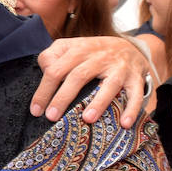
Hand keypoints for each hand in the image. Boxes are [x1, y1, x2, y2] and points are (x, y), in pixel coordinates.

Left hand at [32, 36, 148, 127]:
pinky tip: (124, 123)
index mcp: (78, 50)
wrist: (130, 47)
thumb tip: (45, 70)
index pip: (56, 69)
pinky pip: (135, 94)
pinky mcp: (136, 78)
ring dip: (99, 102)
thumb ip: (52, 56)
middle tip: (52, 117)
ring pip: (109, 84)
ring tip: (87, 119)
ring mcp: (119, 67)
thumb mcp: (70, 47)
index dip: (44, 91)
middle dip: (63, 98)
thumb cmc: (91, 53)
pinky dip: (132, 108)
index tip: (36, 111)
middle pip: (78, 76)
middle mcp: (99, 57)